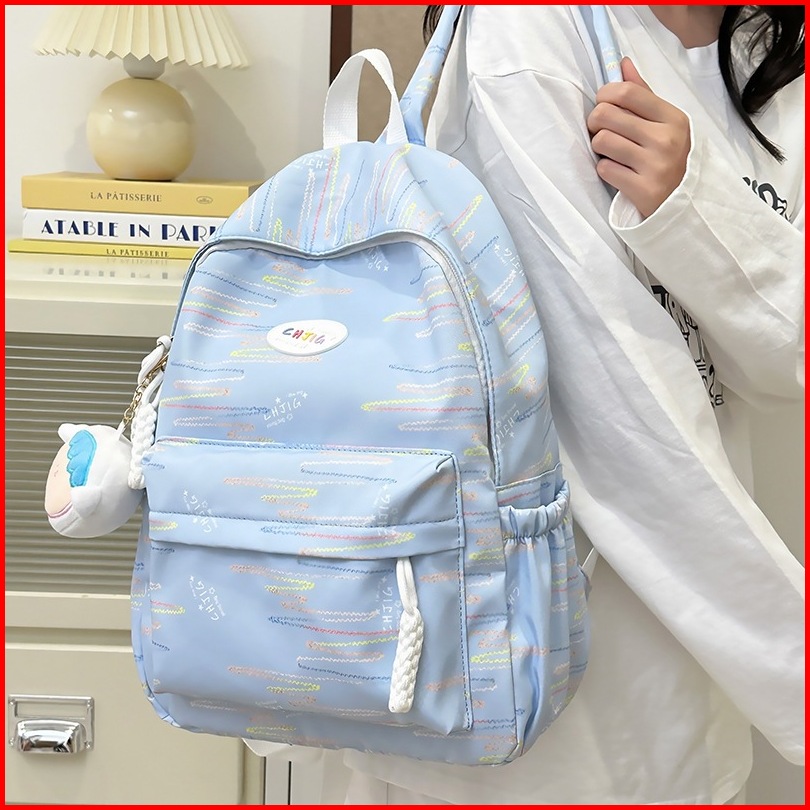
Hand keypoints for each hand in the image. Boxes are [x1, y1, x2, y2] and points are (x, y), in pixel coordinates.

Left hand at [587, 57, 690, 217]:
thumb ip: (643, 95)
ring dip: (599, 147)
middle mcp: (665, 139)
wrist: (685, 204)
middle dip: (596, 122)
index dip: (604, 95)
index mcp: (672, 117)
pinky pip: (604, 169)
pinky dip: (605, 170)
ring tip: (610, 152)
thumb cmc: (671, 158)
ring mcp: (654, 165)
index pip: (627, 91)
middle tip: (602, 130)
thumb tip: (622, 64)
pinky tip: (618, 172)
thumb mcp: (666, 123)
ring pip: (602, 141)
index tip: (604, 104)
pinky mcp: (642, 189)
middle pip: (606, 114)